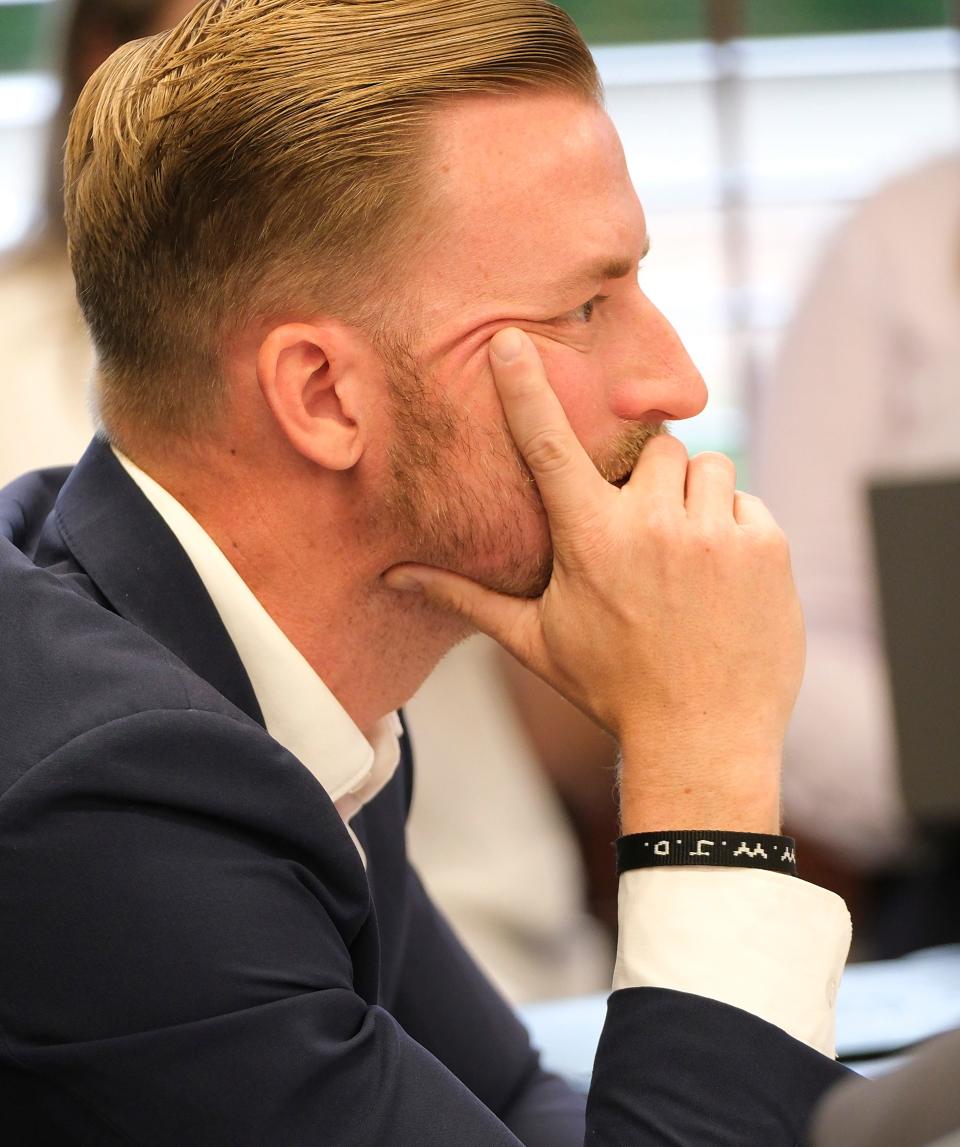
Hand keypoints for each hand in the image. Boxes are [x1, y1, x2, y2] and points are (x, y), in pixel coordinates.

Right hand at [386, 328, 803, 832]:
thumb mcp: (534, 641)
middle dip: (651, 480)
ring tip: (686, 555)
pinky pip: (750, 504)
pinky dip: (737, 531)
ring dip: (696, 499)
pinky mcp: (767, 547)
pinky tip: (723, 581)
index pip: (549, 445)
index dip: (526, 389)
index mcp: (590, 540)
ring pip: (708, 467)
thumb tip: (394, 578)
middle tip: (647, 534)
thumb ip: (466, 598)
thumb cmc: (611, 687)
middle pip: (655, 448)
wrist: (703, 738)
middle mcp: (653, 525)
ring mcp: (716, 534)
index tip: (513, 340)